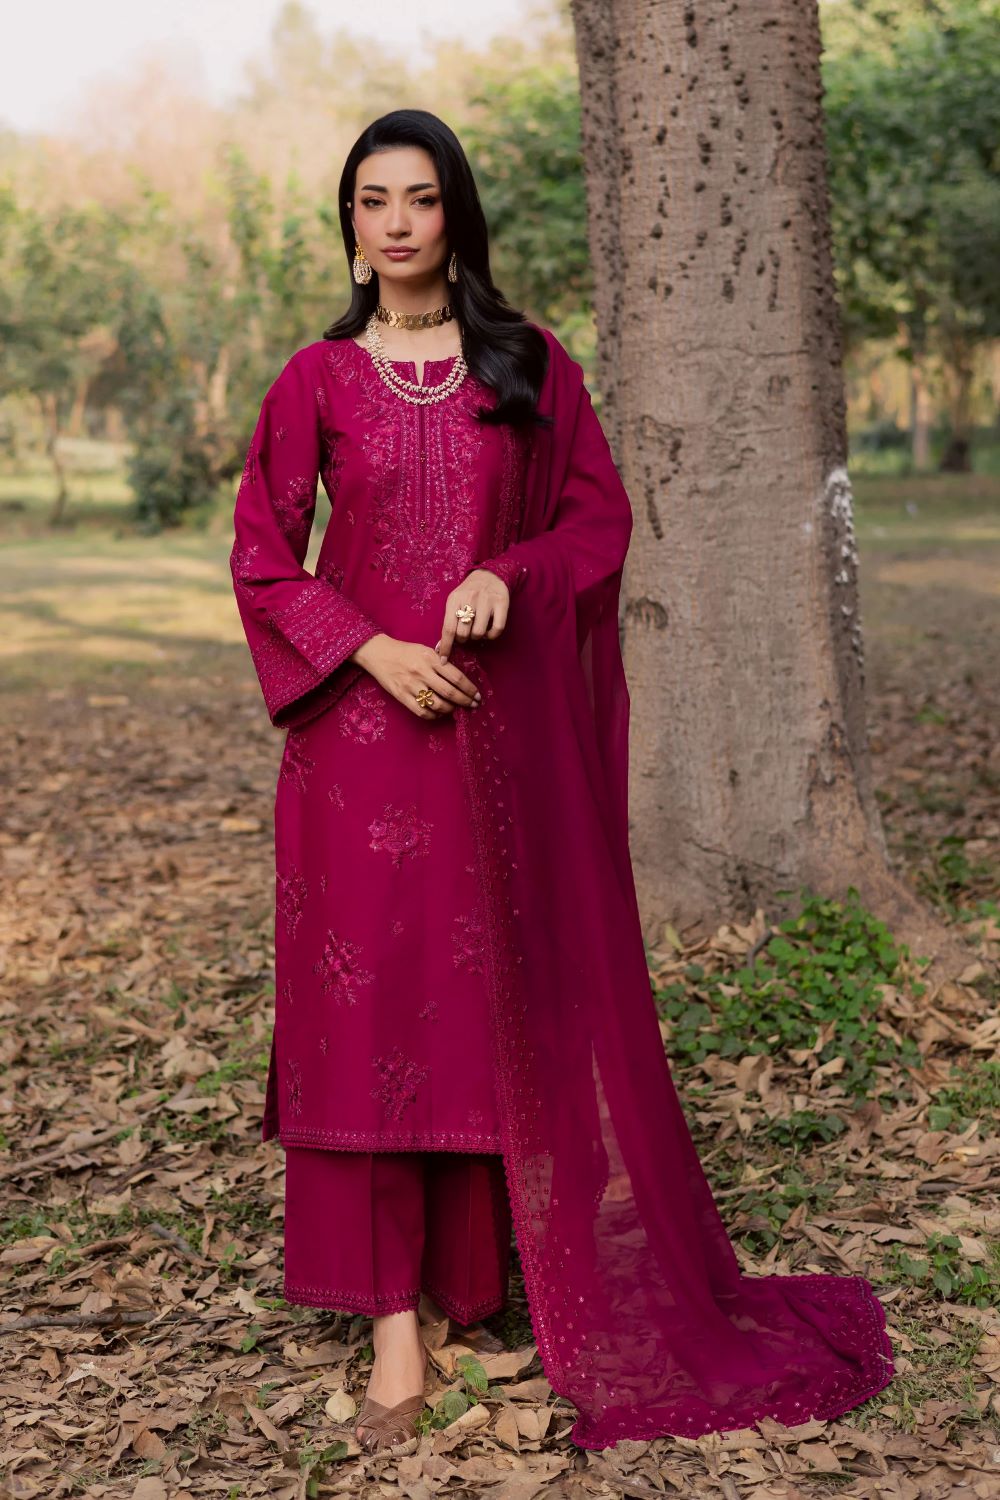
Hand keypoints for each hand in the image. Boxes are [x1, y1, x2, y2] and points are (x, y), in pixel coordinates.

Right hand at [350, 633, 480, 720]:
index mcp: (430, 658)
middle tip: (473, 705)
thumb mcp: (426, 650)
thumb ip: (441, 662)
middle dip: (465, 701)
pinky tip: (440, 713)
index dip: (470, 689)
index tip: (478, 696)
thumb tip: (460, 679)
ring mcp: (411, 686)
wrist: (379, 654)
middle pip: (450, 693)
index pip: (456, 677)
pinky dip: (434, 715)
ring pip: (437, 705)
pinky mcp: (402, 696)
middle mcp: (422, 672)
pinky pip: (422, 712)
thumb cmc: (406, 651)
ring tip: (456, 708)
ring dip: (451, 709)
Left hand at [437, 569, 509, 660]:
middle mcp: (470, 599)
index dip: (446, 646)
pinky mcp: (501, 603)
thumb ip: (449, 621)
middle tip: (466, 632)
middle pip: (463, 633)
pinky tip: (488, 631)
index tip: (444, 659)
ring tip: (477, 630)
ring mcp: (486, 601)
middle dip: (463, 639)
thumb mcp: (455, 601)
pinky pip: (497, 629)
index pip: (448, 628)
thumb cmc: (468, 592)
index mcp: (454, 599)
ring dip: (477, 637)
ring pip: (478, 633)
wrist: (489, 575)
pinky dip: (491, 635)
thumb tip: (441, 648)